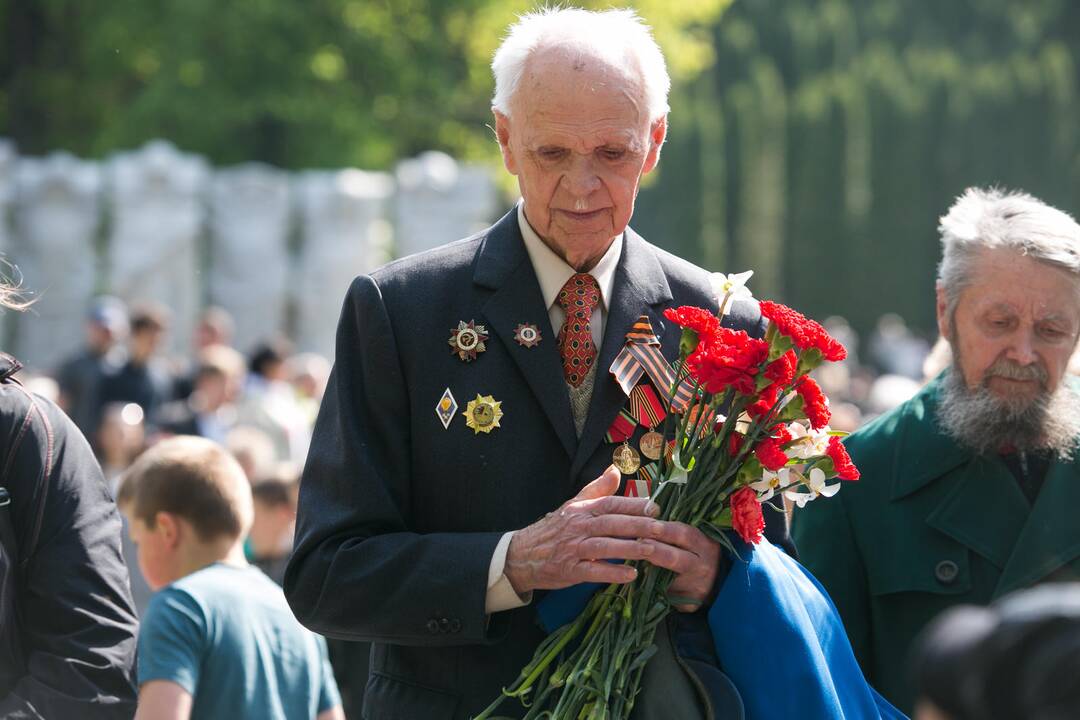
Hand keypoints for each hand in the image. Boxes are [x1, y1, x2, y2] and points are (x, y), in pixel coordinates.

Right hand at [503, 467, 721, 602]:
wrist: (522, 554)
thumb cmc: (553, 529)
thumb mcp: (573, 504)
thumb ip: (597, 488)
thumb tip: (615, 468)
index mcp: (582, 509)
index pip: (611, 503)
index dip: (633, 505)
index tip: (655, 507)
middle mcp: (578, 526)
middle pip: (612, 524)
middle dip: (638, 526)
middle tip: (662, 529)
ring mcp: (573, 548)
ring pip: (605, 546)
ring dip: (630, 549)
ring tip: (652, 551)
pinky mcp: (569, 570)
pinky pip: (593, 571)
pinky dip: (612, 572)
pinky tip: (630, 574)